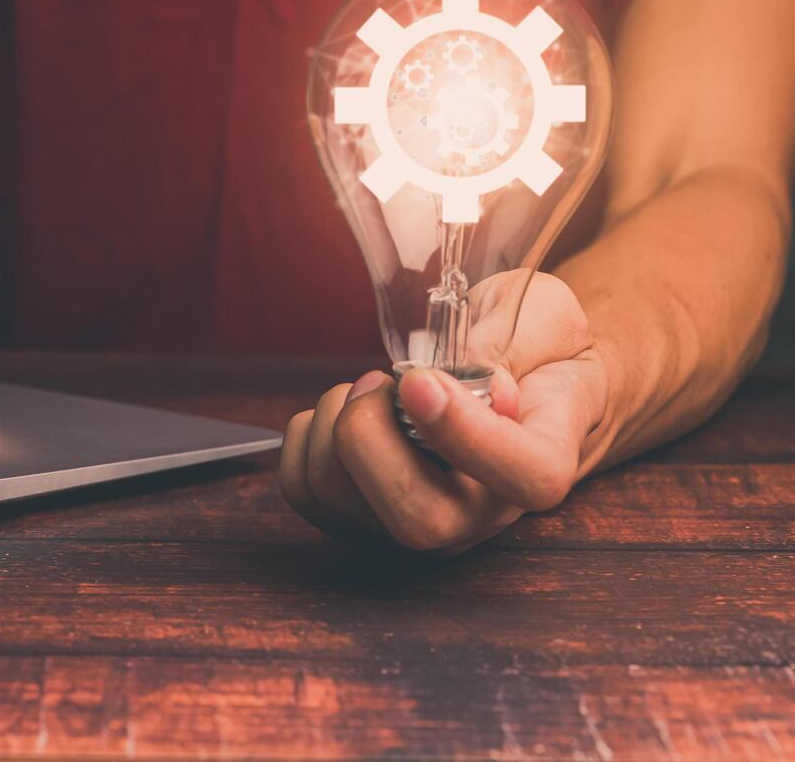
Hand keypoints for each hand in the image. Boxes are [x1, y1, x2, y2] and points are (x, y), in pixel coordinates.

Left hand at [278, 272, 609, 552]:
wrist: (522, 384)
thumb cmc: (535, 351)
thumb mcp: (544, 320)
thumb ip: (507, 343)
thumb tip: (445, 379)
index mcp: (543, 463)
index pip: (523, 478)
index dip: (466, 431)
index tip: (421, 379)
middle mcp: (481, 516)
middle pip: (414, 520)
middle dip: (369, 432)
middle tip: (382, 380)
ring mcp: (417, 525)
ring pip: (340, 496)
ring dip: (335, 418)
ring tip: (374, 390)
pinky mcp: (360, 520)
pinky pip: (302, 486)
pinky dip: (309, 433)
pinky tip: (349, 412)